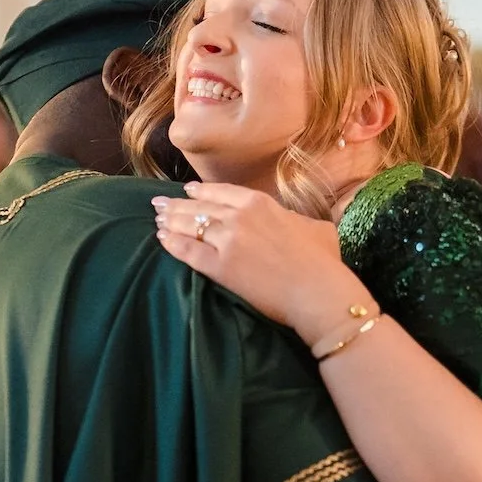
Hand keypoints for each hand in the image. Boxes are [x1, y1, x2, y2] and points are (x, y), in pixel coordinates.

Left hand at [152, 184, 373, 344]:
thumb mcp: (315, 227)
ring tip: (157, 220)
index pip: (221, 192)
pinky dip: (172, 244)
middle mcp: (239, 216)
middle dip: (177, 205)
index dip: (201, 191)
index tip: (188, 191)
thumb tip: (296, 223)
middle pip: (199, 207)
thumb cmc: (323, 260)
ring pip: (190, 226)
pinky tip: (161, 240)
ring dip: (171, 222)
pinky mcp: (219, 267)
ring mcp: (227, 240)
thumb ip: (296, 220)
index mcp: (260, 203)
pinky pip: (188, 251)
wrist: (317, 290)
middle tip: (159, 205)